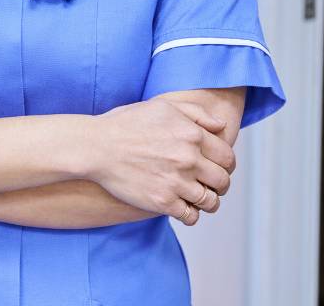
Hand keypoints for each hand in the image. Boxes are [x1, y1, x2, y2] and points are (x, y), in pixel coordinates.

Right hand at [85, 98, 234, 225]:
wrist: (96, 147)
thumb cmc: (126, 124)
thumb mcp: (163, 106)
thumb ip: (197, 114)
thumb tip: (221, 126)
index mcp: (192, 134)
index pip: (227, 157)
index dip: (226, 164)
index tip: (218, 167)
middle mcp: (188, 159)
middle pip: (222, 181)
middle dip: (220, 184)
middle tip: (211, 185)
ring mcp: (176, 182)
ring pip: (210, 201)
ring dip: (208, 202)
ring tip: (199, 198)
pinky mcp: (162, 201)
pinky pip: (190, 216)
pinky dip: (191, 214)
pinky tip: (183, 207)